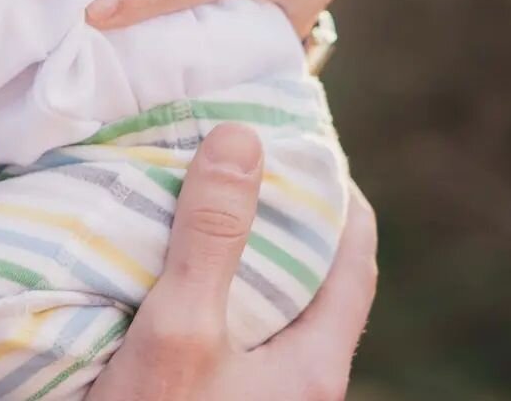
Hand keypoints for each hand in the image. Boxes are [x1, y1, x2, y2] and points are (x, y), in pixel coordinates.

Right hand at [87, 124, 376, 400]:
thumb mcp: (182, 327)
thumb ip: (214, 237)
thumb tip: (244, 138)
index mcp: (316, 363)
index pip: (355, 256)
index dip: (333, 189)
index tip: (294, 136)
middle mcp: (297, 380)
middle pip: (306, 272)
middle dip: (270, 206)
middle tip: (226, 149)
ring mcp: (256, 391)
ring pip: (258, 296)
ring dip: (227, 241)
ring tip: (184, 188)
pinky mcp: (212, 393)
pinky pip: (222, 322)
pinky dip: (199, 278)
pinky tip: (155, 256)